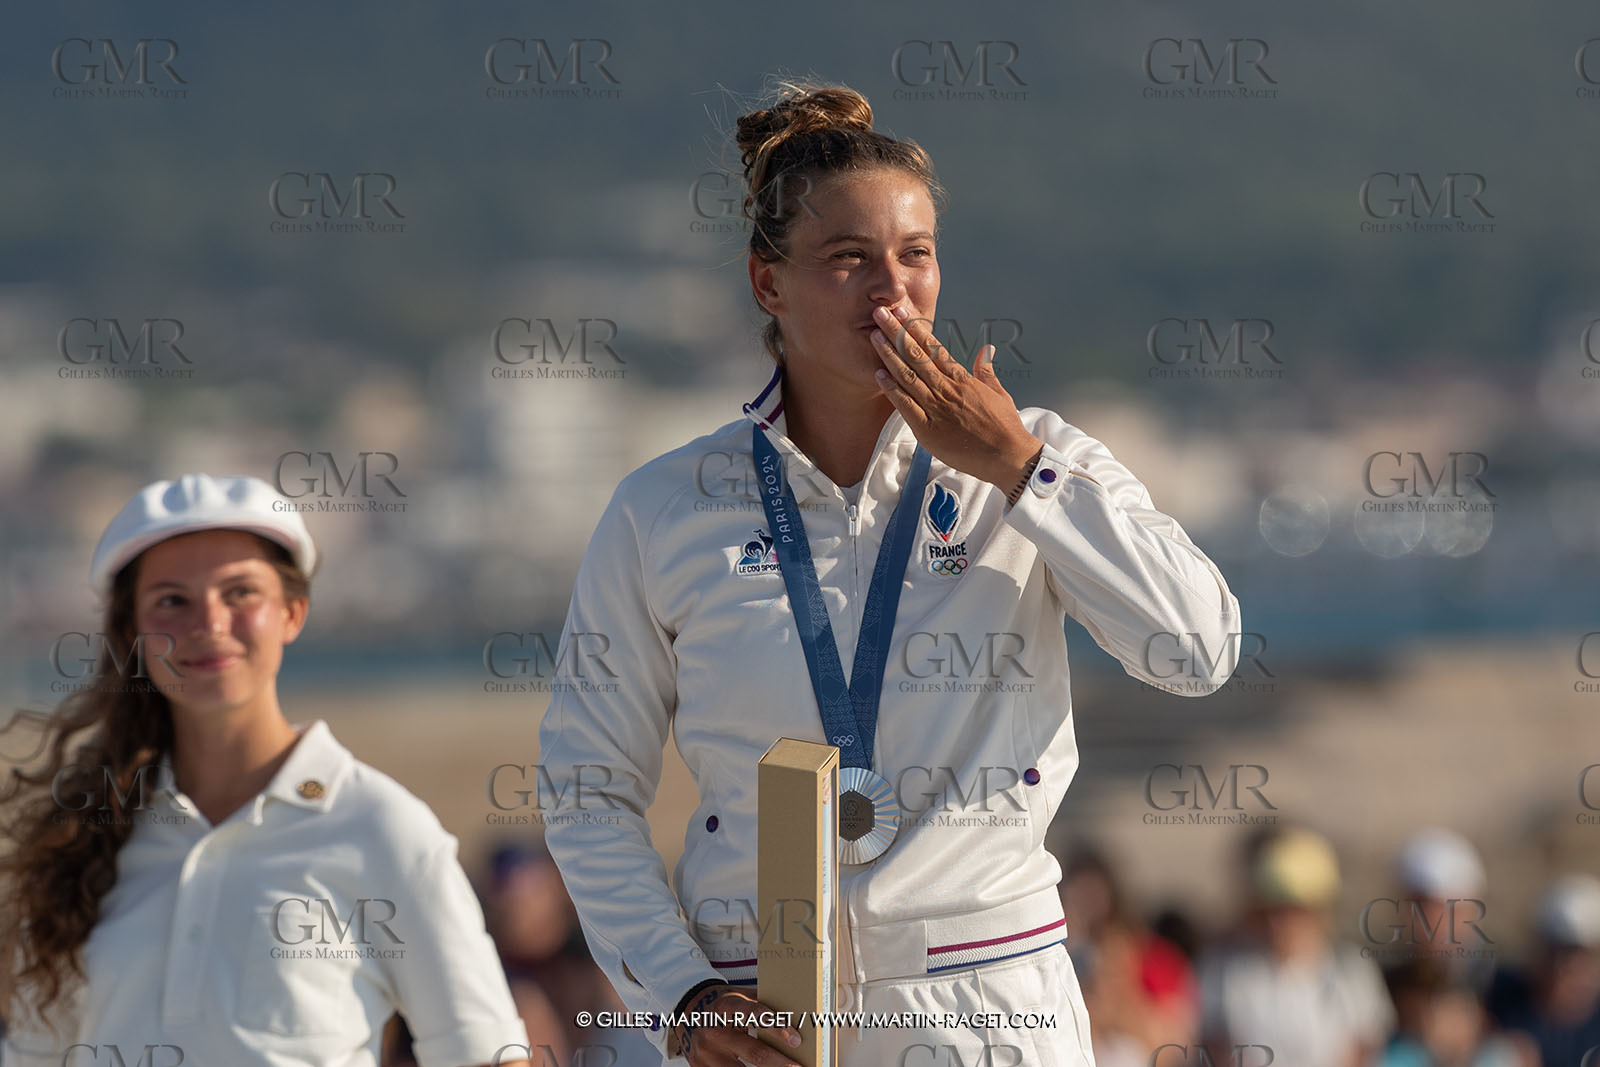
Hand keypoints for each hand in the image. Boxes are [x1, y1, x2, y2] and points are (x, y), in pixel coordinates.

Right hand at [674, 985, 802, 1066]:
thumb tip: (796, 1014)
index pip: (754, 1015)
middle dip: (780, 1063)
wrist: (689, 1013)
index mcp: (726, 1007)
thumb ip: (763, 1004)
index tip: (796, 1039)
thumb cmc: (725, 1005)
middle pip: (754, 1052)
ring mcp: (706, 1053)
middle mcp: (715, 1031)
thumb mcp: (741, 997)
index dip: (776, 1027)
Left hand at [869, 300, 1042, 491]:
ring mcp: (937, 409)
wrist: (1008, 456)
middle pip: (917, 356)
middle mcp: (948, 389)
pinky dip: (892, 390)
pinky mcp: (929, 430)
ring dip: (889, 355)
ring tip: (874, 335)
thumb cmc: (1005, 426)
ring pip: (908, 376)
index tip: (903, 312)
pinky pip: (906, 406)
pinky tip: (879, 374)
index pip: (934, 348)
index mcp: (963, 379)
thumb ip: (987, 371)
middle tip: (880, 313)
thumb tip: (986, 351)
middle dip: (897, 333)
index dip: (916, 329)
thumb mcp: (999, 393)